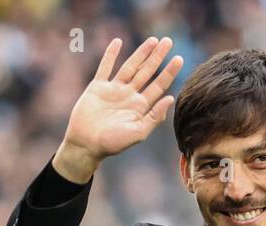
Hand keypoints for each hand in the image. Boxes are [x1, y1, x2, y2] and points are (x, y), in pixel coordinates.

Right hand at [53, 36, 183, 182]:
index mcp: (140, 107)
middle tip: (169, 41)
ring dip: (141, 53)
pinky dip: (110, 55)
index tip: (179, 59)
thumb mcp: (138, 133)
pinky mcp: (98, 87)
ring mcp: (114, 90)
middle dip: (157, 57)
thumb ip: (154, 117)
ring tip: (153, 40)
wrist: (86, 145)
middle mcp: (129, 96)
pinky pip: (105, 67)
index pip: (158, 86)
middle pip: (147, 72)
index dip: (169, 72)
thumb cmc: (113, 143)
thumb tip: (170, 99)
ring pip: (130, 67)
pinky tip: (117, 42)